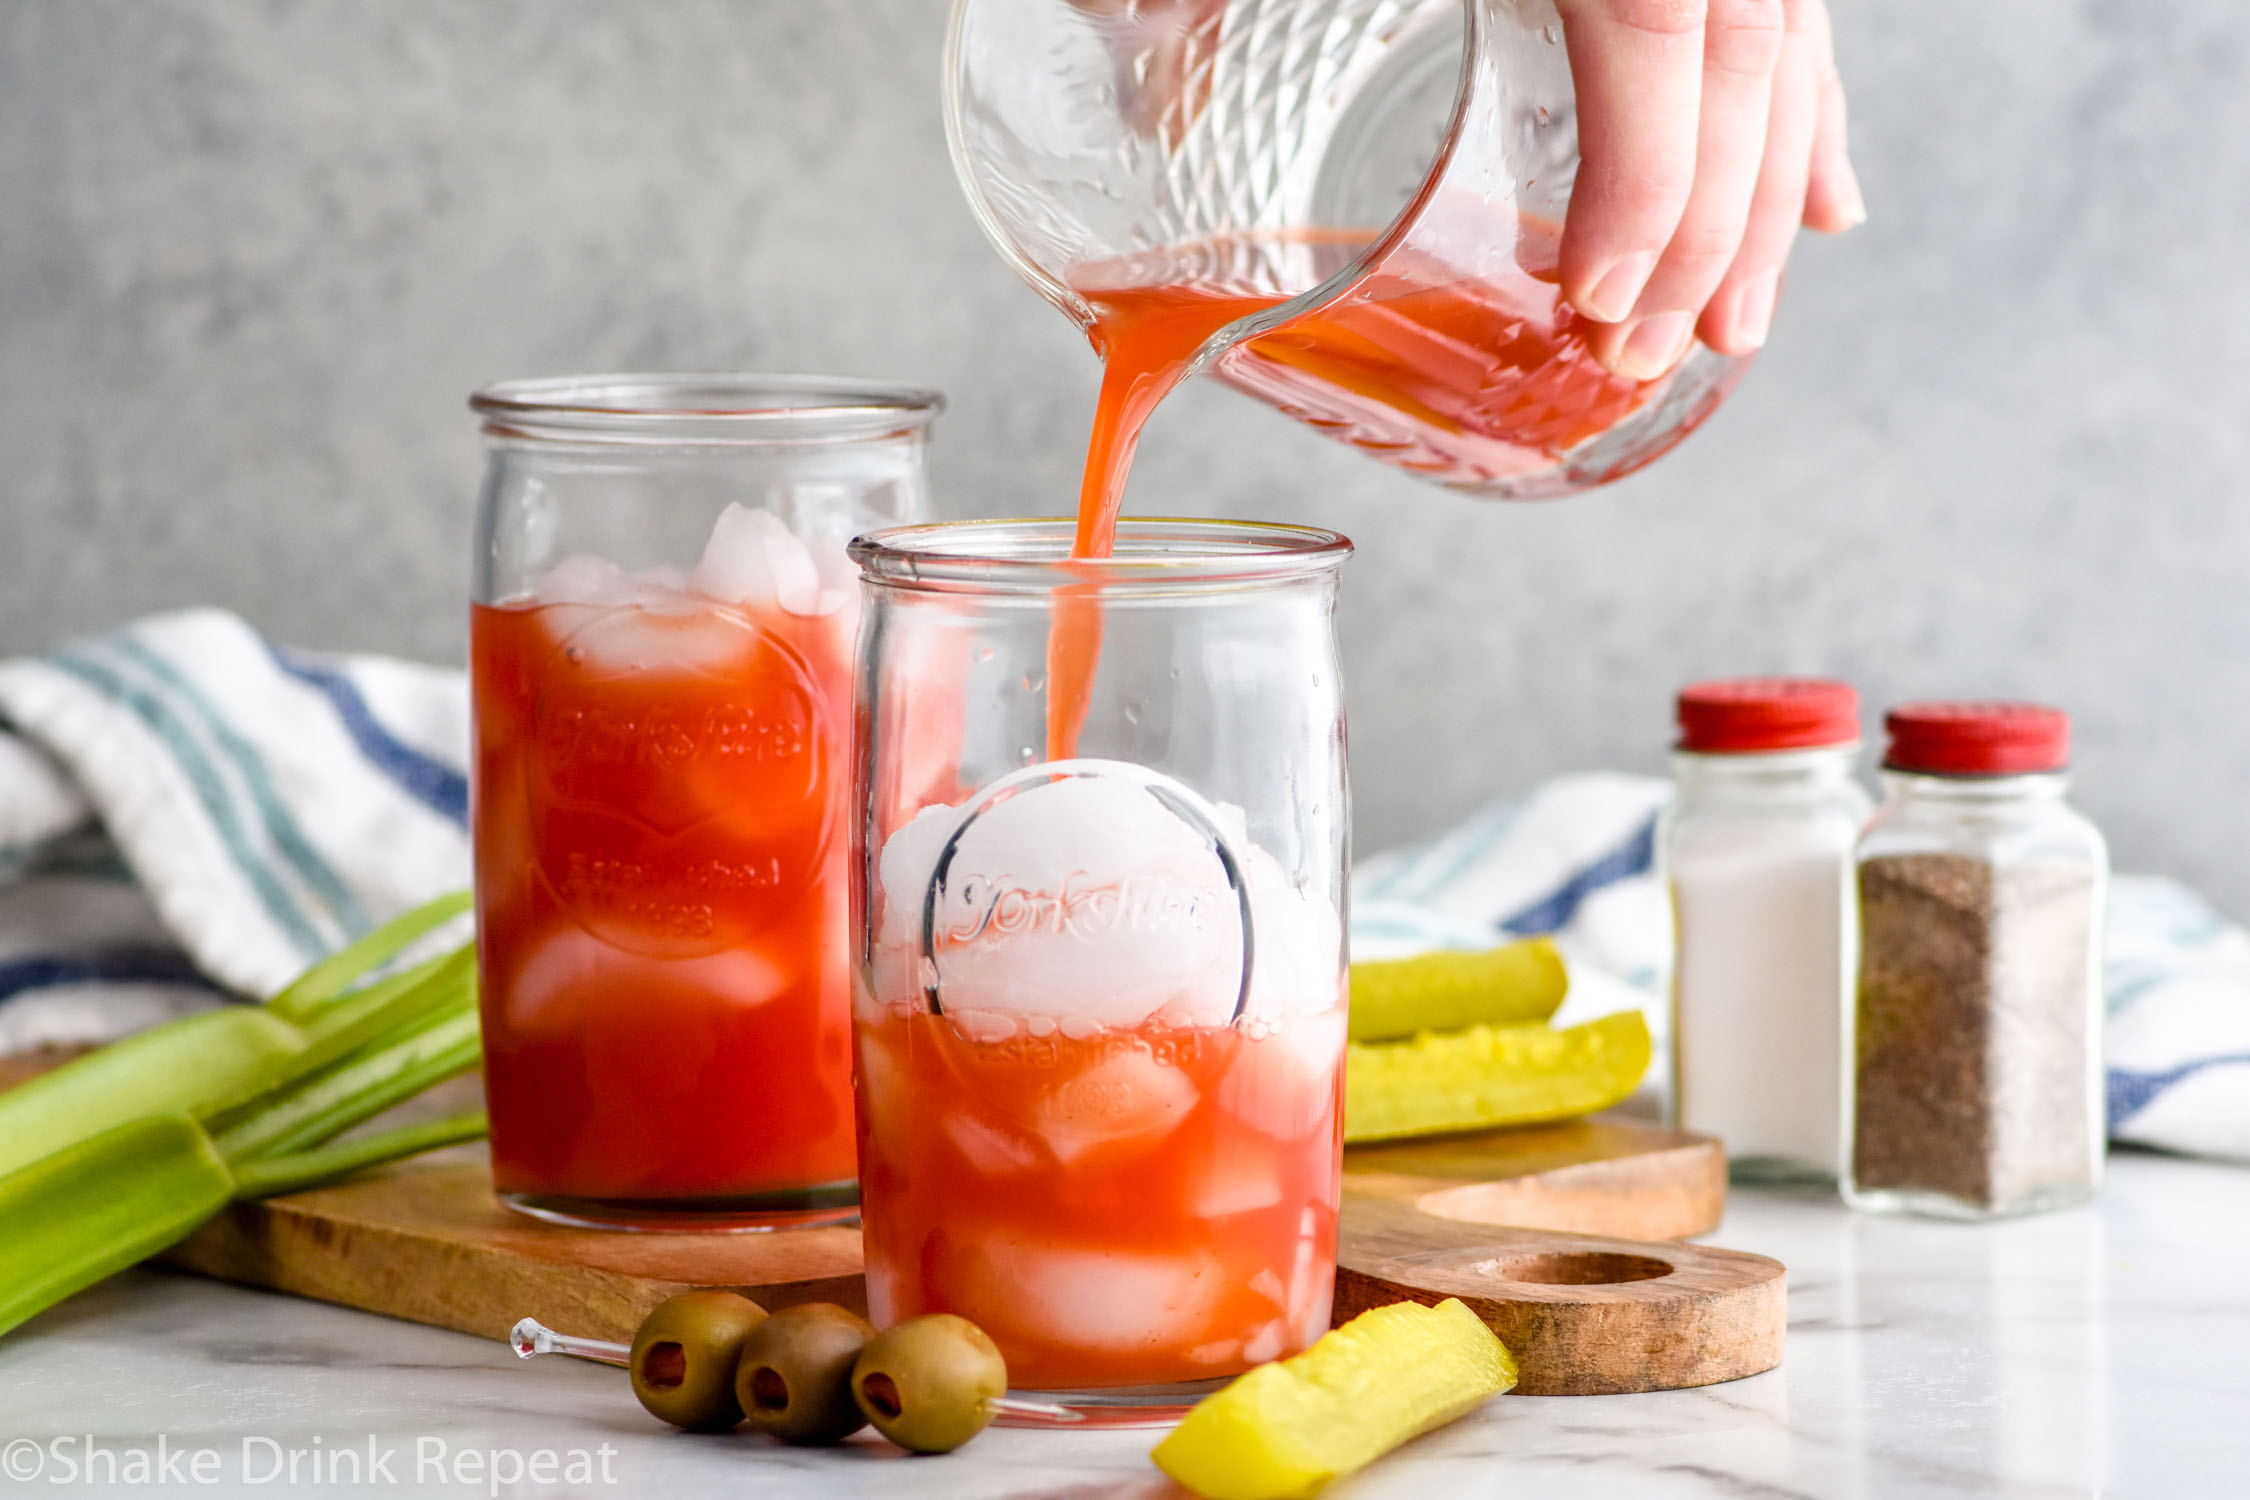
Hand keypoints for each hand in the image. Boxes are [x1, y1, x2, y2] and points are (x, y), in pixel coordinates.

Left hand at [1554, 0, 1864, 377]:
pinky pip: (1809, 28)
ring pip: (1784, 62)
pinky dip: (1817, 128)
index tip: (1599, 295)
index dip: (1638, 173)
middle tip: (1645, 351)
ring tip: (1735, 329)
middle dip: (1700, 234)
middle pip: (1736, 69)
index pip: (1651, 26)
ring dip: (1766, 214)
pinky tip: (1829, 216)